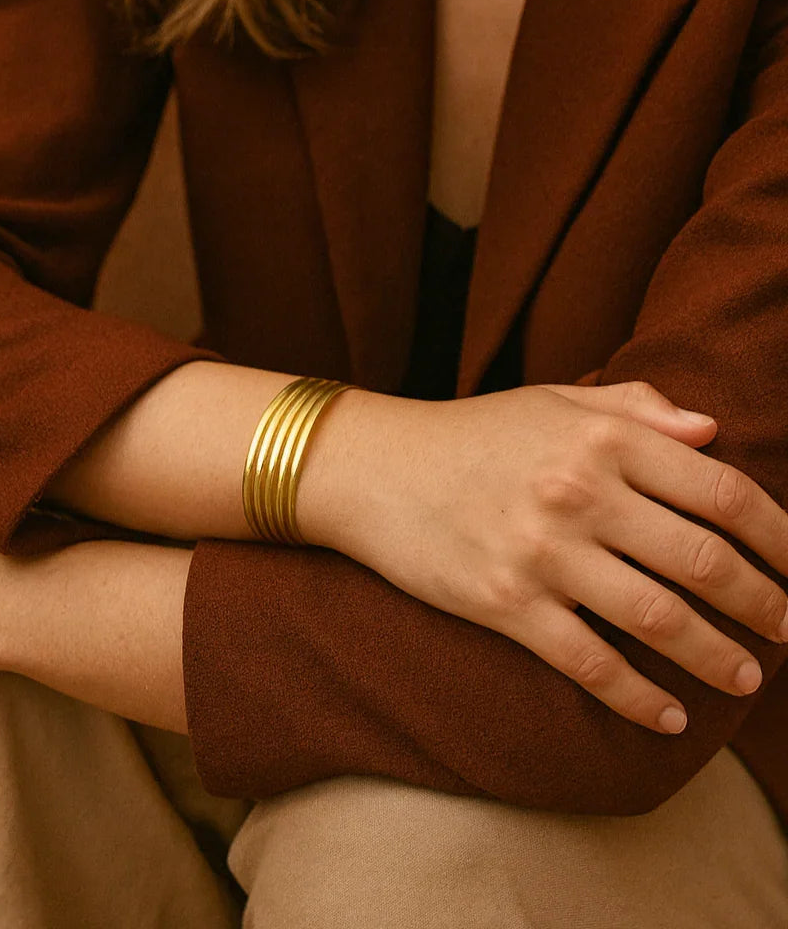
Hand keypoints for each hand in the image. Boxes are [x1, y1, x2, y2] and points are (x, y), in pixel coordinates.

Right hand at [300, 380, 787, 734]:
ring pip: (659, 621)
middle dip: (763, 605)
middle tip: (787, 630)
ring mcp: (543, 553)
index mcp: (602, 439)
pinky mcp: (505, 604)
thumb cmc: (467, 434)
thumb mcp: (551, 400)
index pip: (723, 494)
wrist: (373, 468)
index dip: (781, 538)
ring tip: (746, 679)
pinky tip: (670, 718)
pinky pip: (590, 663)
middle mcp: (581, 494)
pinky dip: (639, 699)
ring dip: (718, 659)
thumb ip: (637, 408)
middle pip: (705, 562)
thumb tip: (714, 432)